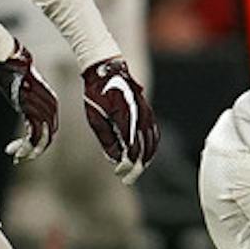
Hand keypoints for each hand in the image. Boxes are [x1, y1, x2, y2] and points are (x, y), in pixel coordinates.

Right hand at [0, 43, 57, 162]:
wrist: (10, 60)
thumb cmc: (15, 70)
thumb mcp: (24, 88)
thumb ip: (27, 99)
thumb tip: (23, 103)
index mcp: (51, 102)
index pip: (51, 127)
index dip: (41, 140)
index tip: (28, 148)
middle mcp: (50, 107)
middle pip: (49, 135)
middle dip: (35, 149)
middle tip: (21, 158)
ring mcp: (42, 109)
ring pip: (42, 138)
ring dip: (29, 151)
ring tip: (17, 157)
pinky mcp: (31, 110)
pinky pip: (32, 135)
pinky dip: (24, 145)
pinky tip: (12, 151)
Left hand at [82, 58, 158, 183]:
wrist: (106, 70)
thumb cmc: (97, 93)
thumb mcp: (95, 118)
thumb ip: (106, 139)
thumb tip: (114, 158)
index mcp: (125, 118)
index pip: (132, 148)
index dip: (127, 164)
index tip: (120, 174)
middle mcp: (140, 117)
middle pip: (145, 148)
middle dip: (138, 166)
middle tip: (129, 179)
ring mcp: (146, 113)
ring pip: (153, 141)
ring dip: (147, 157)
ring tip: (138, 169)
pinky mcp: (147, 111)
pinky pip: (154, 132)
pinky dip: (152, 145)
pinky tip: (146, 154)